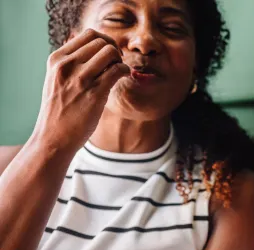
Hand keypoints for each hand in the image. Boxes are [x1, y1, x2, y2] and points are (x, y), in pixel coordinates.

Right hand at [33, 29, 129, 153]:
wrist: (54, 136)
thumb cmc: (59, 110)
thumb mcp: (56, 79)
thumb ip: (71, 63)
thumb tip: (94, 49)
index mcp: (57, 59)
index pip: (87, 35)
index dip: (104, 41)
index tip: (108, 54)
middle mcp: (66, 65)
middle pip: (101, 41)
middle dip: (114, 50)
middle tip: (116, 63)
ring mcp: (80, 79)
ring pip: (110, 52)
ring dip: (120, 60)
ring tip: (120, 71)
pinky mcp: (94, 93)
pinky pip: (117, 70)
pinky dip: (125, 71)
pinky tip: (124, 77)